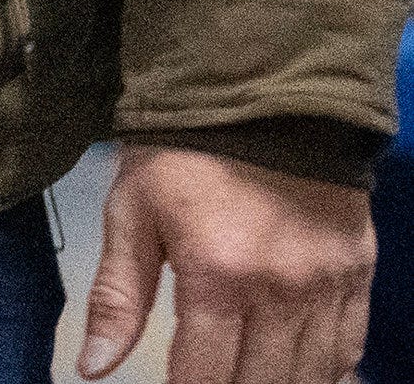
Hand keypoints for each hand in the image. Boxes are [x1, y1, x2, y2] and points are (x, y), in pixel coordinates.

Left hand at [77, 141, 370, 381]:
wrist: (262, 96)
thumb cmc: (180, 155)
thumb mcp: (130, 214)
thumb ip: (117, 298)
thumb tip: (93, 368)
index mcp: (218, 277)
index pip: (203, 377)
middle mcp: (282, 292)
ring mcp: (327, 286)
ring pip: (310, 376)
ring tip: (245, 378)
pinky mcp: (358, 274)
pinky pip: (348, 347)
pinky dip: (322, 370)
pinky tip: (295, 371)